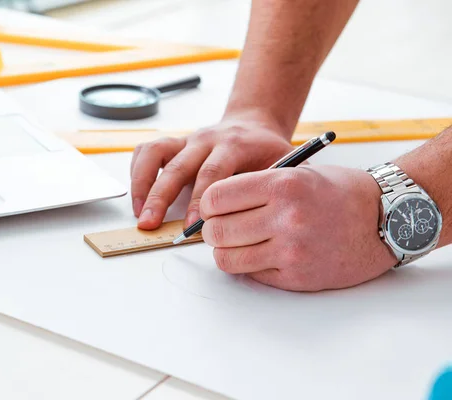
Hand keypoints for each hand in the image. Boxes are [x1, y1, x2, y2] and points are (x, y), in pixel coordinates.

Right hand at [130, 112, 293, 229]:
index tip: (192, 226)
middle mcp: (206, 139)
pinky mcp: (173, 143)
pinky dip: (137, 172)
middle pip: (177, 166)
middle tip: (150, 224)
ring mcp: (186, 139)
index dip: (200, 200)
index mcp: (234, 144)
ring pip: (155, 153)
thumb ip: (271, 188)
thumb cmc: (267, 152)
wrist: (254, 125)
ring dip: (142, 184)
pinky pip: (146, 150)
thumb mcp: (282, 165)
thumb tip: (255, 220)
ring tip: (139, 213)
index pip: (212, 172)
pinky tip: (137, 197)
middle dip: (160, 198)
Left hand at [199, 165, 397, 291]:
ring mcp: (291, 250)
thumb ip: (255, 188)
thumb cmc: (340, 193)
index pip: (215, 198)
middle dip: (211, 230)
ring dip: (226, 251)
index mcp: (282, 185)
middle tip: (219, 228)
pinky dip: (250, 265)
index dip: (208, 204)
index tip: (212, 208)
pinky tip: (264, 253)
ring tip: (238, 243)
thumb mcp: (297, 173)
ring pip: (227, 258)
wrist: (385, 219)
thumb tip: (212, 207)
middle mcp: (285, 218)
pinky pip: (251, 274)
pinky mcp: (297, 276)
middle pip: (216, 231)